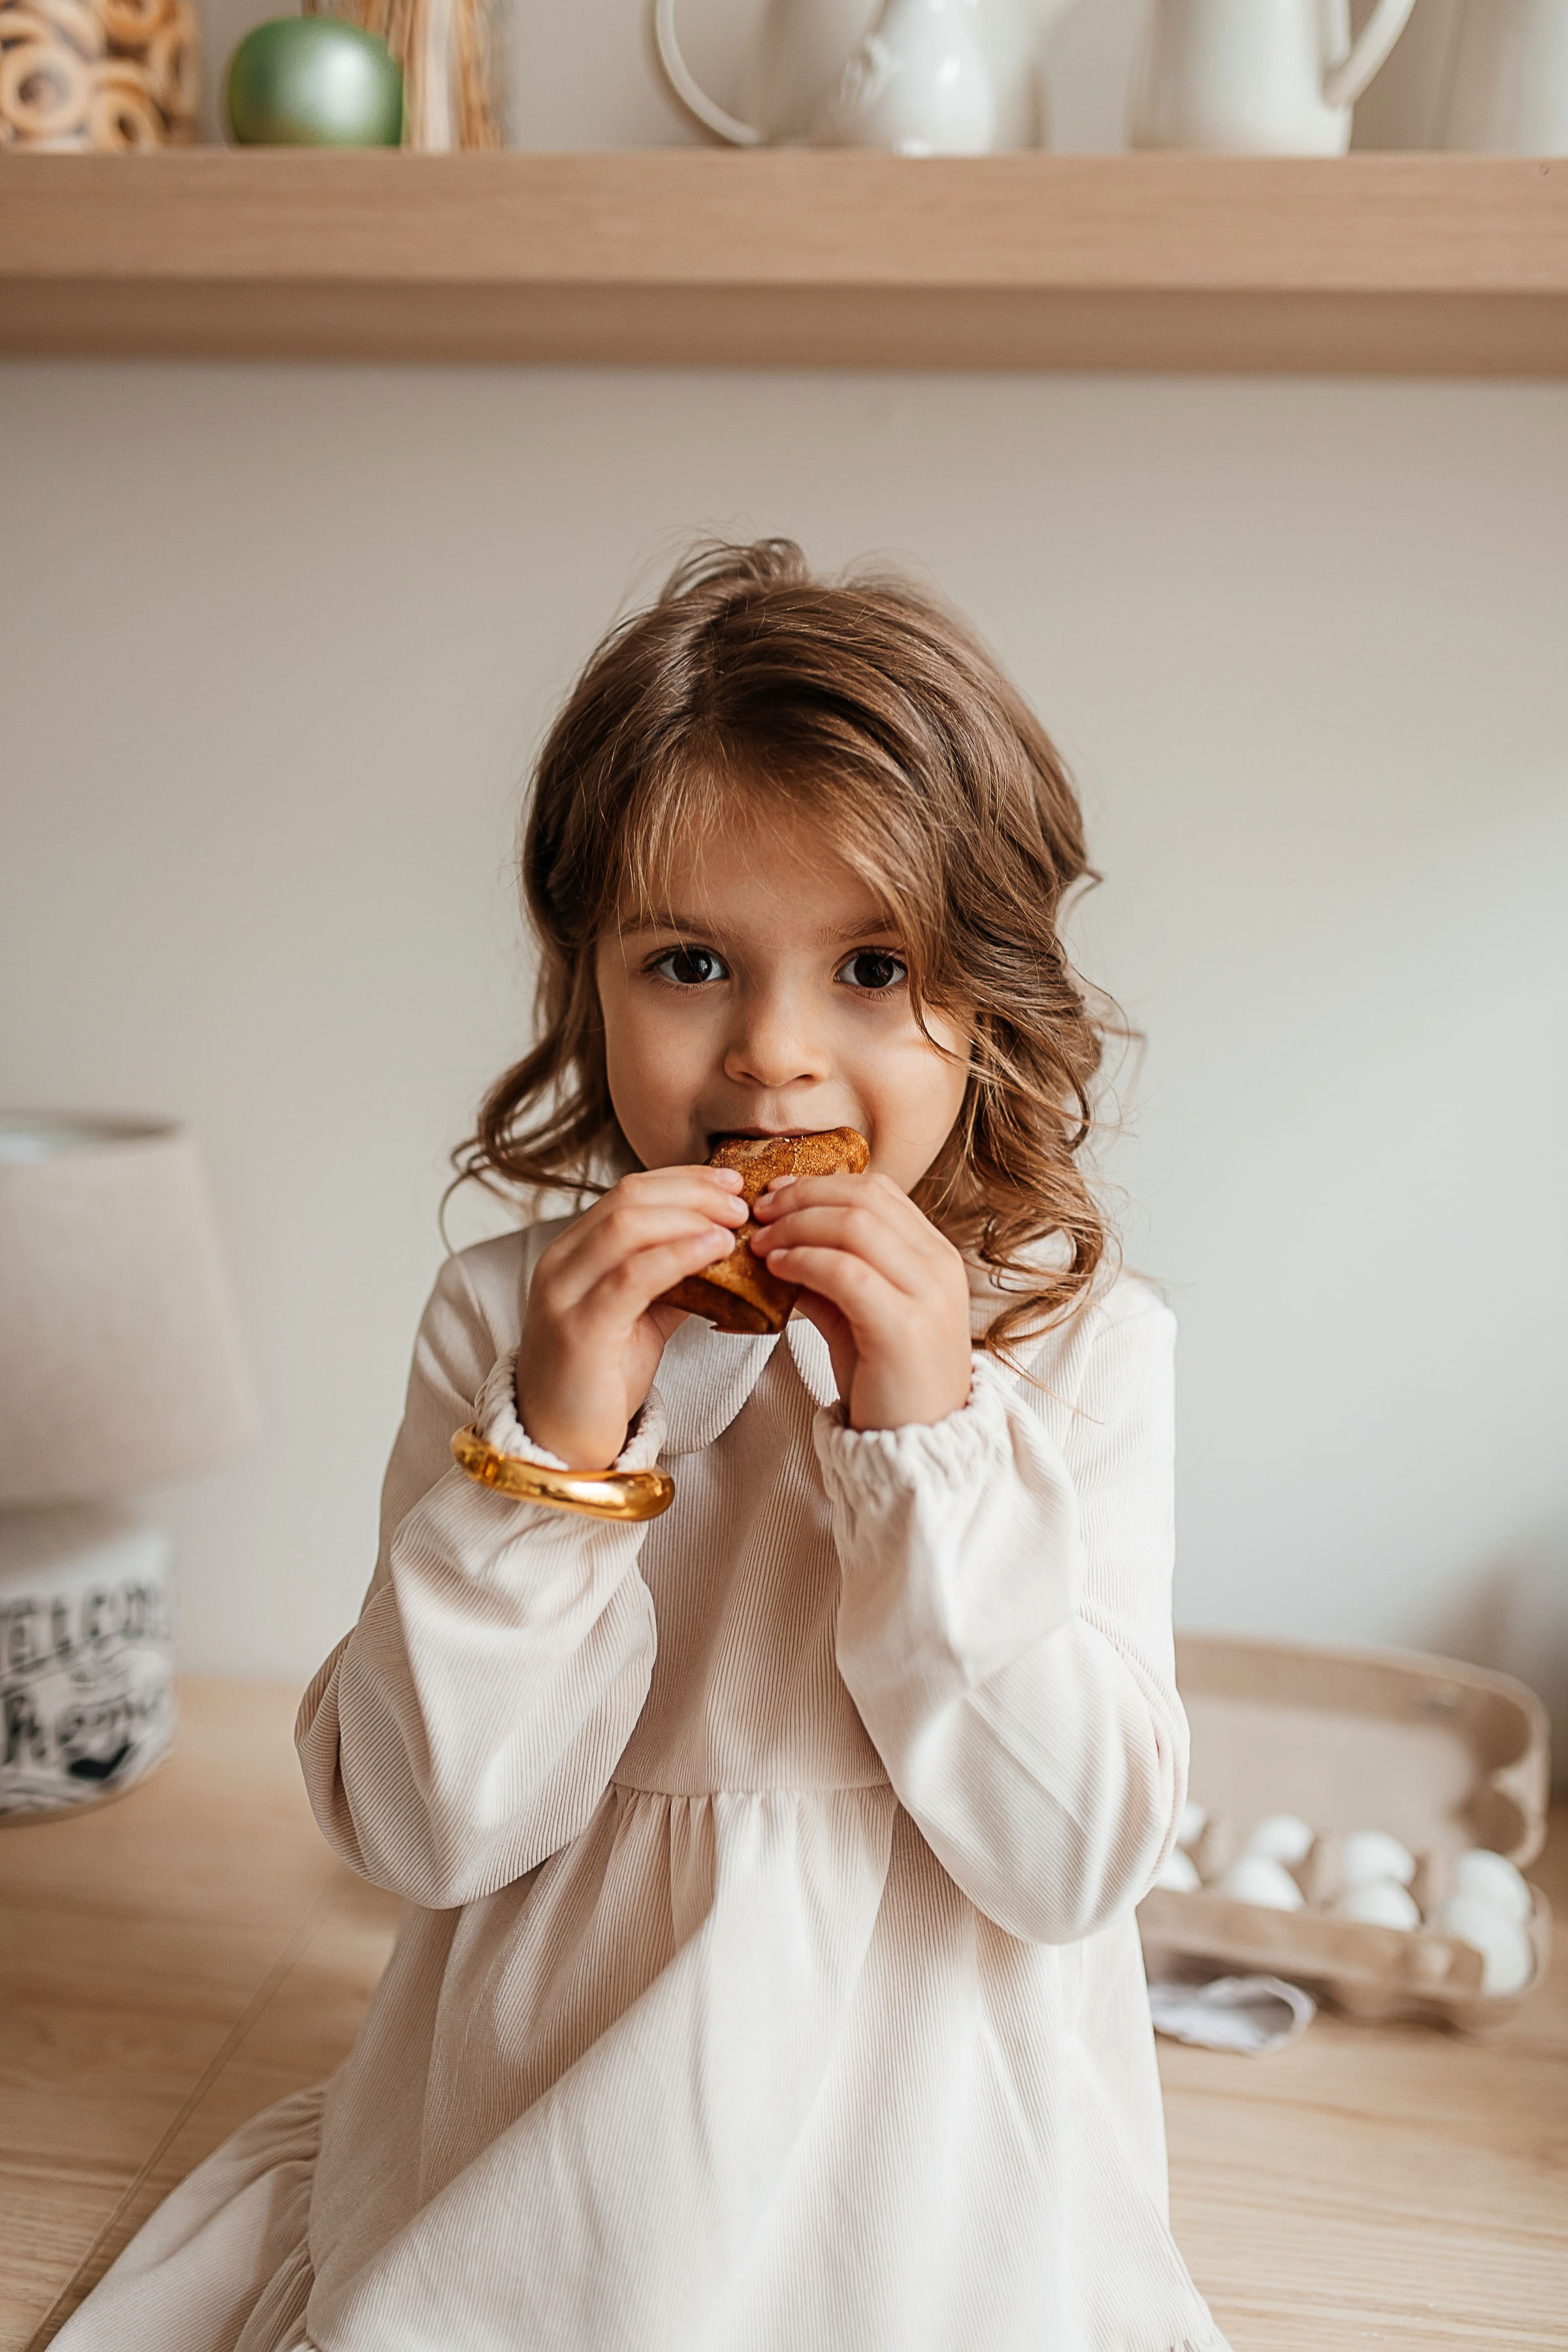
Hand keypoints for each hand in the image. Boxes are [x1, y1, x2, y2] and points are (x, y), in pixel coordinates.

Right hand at [516, 1166, 747, 1467]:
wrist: (559, 1445)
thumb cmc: (600, 1381)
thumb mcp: (641, 1317)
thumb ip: (671, 1279)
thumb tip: (723, 1249)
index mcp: (572, 1253)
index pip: (627, 1192)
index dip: (683, 1180)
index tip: (730, 1183)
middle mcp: (560, 1265)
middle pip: (627, 1199)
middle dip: (692, 1192)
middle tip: (741, 1201)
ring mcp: (564, 1295)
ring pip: (626, 1227)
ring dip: (690, 1217)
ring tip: (735, 1224)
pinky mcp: (579, 1330)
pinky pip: (632, 1277)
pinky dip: (678, 1255)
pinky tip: (714, 1251)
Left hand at [752, 1171, 972, 1431]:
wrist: (919, 1449)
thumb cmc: (889, 1385)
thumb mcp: (857, 1317)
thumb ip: (827, 1277)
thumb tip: (777, 1245)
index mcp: (934, 1256)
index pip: (877, 1190)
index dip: (820, 1183)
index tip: (775, 1194)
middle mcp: (939, 1267)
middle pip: (864, 1197)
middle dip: (801, 1197)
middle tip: (757, 1213)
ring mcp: (928, 1295)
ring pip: (855, 1225)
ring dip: (796, 1225)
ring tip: (760, 1242)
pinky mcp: (904, 1328)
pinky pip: (847, 1272)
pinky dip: (804, 1260)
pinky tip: (777, 1268)